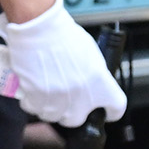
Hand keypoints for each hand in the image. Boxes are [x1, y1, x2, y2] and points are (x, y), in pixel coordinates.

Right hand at [0, 0, 128, 126]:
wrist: (39, 28)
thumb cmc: (63, 35)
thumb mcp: (92, 54)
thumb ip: (95, 75)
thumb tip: (91, 84)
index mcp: (101, 83)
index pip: (116, 109)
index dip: (110, 111)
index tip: (106, 111)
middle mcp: (82, 95)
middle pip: (77, 119)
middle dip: (71, 113)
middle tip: (66, 102)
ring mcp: (58, 98)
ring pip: (53, 116)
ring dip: (50, 108)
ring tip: (46, 95)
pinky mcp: (36, 96)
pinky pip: (34, 108)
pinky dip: (32, 103)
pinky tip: (32, 93)